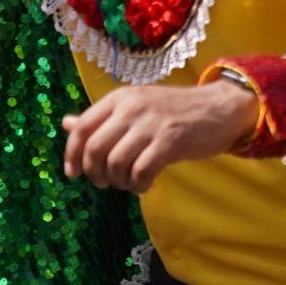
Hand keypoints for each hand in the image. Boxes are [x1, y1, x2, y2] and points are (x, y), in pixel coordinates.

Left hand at [62, 79, 257, 191]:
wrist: (219, 108)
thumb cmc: (173, 111)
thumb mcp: (133, 107)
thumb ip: (101, 118)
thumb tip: (66, 124)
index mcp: (117, 99)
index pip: (81, 128)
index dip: (72, 154)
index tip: (73, 173)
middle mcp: (130, 108)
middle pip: (95, 148)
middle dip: (94, 173)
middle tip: (103, 183)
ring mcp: (150, 124)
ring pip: (116, 162)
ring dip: (117, 181)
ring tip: (127, 184)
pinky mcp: (171, 141)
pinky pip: (141, 171)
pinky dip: (138, 184)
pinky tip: (144, 185)